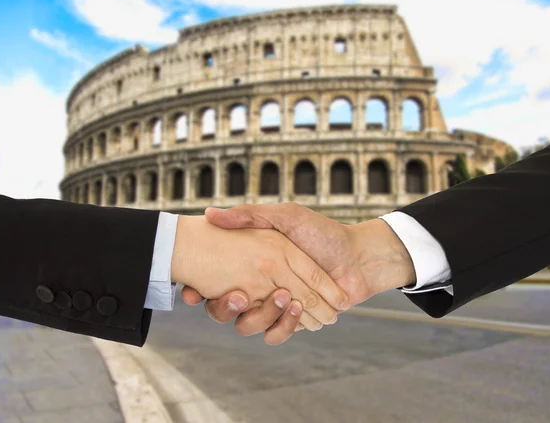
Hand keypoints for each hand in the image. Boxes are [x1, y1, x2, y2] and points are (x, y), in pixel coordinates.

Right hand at [182, 203, 415, 340]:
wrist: (358, 257)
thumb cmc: (321, 232)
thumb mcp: (284, 216)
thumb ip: (250, 215)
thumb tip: (209, 214)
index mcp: (250, 264)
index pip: (212, 281)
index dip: (197, 289)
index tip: (191, 290)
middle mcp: (257, 287)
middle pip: (223, 310)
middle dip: (225, 308)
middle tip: (239, 296)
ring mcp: (273, 306)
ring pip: (247, 326)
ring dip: (261, 315)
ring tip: (283, 297)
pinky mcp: (291, 322)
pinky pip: (274, 335)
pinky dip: (283, 326)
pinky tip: (296, 308)